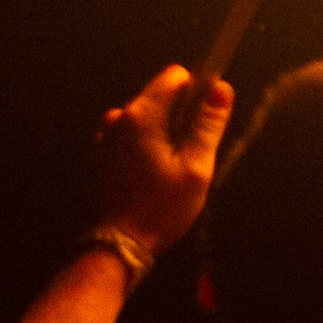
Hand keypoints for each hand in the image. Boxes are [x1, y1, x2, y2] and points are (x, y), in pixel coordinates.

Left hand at [91, 66, 227, 250]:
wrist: (118, 245)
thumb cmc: (160, 209)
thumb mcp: (195, 168)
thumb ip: (208, 125)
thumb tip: (222, 88)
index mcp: (142, 116)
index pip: (174, 77)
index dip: (197, 90)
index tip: (206, 118)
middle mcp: (118, 118)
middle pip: (159, 97)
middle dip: (179, 117)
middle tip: (189, 156)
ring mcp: (105, 136)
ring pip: (144, 118)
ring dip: (161, 134)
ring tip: (170, 170)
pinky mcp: (99, 154)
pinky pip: (129, 136)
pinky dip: (143, 147)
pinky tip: (150, 176)